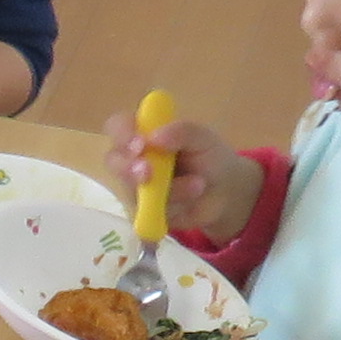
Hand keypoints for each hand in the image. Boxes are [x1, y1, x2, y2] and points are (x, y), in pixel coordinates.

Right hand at [103, 101, 261, 242]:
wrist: (226, 193)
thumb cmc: (210, 157)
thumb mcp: (203, 138)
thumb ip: (182, 132)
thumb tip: (153, 138)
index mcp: (143, 133)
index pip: (119, 127)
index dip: (122, 135)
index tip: (140, 145)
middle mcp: (134, 158)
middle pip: (113, 161)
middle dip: (128, 168)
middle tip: (148, 174)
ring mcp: (137, 187)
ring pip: (134, 190)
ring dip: (169, 189)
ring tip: (198, 184)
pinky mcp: (144, 211)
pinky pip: (149, 212)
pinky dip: (174, 206)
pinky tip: (191, 199)